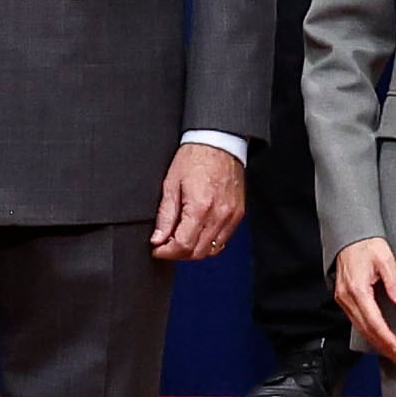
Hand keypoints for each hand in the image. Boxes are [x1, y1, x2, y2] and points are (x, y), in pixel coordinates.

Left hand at [150, 143, 244, 260]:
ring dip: (194, 251)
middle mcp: (218, 215)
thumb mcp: (171, 183)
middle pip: (197, 252)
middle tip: (166, 245)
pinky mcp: (238, 214)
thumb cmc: (195, 157)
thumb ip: (165, 215)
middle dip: (178, 254)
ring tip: (182, 239)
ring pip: (212, 250)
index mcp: (200, 207)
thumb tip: (158, 239)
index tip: (157, 249)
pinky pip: (223, 240)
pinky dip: (209, 243)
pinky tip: (198, 233)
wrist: (219, 142)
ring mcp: (231, 216)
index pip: (183, 245)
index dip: (167, 252)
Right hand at [331, 237, 395, 363]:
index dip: (386, 338)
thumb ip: (394, 282)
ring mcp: (342, 298)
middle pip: (365, 329)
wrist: (350, 235)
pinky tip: (375, 335)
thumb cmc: (367, 244)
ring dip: (373, 340)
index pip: (373, 321)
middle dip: (381, 345)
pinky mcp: (343, 297)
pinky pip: (354, 319)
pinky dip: (366, 330)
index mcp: (357, 289)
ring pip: (358, 326)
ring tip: (389, 350)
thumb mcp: (386, 259)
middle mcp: (347, 297)